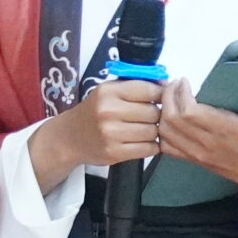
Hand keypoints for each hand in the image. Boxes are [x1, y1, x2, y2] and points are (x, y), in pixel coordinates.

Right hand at [26, 77, 163, 192]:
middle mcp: (108, 111)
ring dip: (154, 131)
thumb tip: (166, 84)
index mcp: (108, 91)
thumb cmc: (93, 111)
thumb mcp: (107, 91)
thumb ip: (134, 86)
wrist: (70, 137)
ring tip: (145, 129)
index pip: (148, 90)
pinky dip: (151, 146)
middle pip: (153, 112)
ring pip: (152, 132)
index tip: (162, 97)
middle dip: (157, 114)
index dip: (160, 94)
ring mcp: (111, 134)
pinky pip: (148, 149)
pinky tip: (142, 141)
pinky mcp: (115, 153)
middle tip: (151, 116)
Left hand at [154, 75, 237, 193]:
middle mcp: (208, 144)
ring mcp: (199, 154)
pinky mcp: (195, 161)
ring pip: (166, 134)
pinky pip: (168, 149)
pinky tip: (169, 119)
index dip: (181, 94)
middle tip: (174, 85)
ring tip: (170, 98)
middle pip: (172, 120)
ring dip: (162, 114)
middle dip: (167, 98)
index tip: (185, 81)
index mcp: (225, 131)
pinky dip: (163, 133)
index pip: (190, 113)